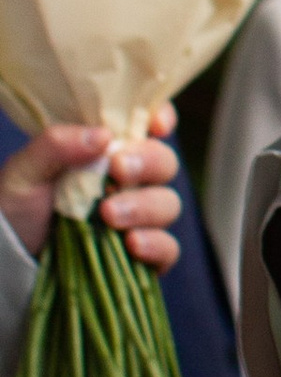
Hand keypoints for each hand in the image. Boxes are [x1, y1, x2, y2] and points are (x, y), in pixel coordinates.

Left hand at [0, 112, 181, 274]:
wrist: (9, 258)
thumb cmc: (16, 207)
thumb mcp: (23, 172)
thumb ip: (56, 145)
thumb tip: (102, 135)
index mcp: (106, 150)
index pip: (148, 124)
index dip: (161, 118)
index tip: (155, 126)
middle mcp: (129, 180)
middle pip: (165, 162)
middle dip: (148, 163)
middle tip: (117, 171)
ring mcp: (139, 218)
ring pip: (168, 204)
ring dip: (144, 206)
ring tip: (108, 215)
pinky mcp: (142, 254)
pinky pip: (168, 247)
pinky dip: (156, 244)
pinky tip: (131, 244)